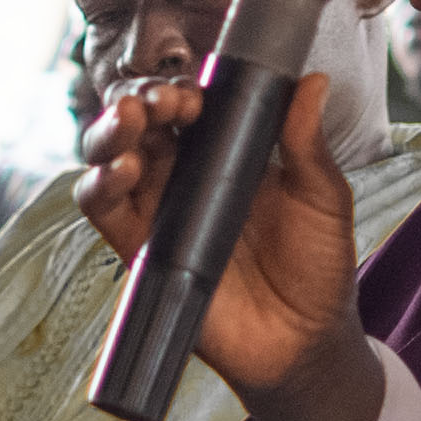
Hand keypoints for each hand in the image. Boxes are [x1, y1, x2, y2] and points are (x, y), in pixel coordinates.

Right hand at [88, 68, 385, 420]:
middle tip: (157, 101)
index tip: (192, 91)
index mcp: (225, 150)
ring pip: (110, 156)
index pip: (187, 102)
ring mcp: (159, 210)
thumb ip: (307, 141)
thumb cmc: (317, 264)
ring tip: (128, 122)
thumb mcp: (322, 196)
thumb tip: (313, 81)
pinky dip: (98, 185)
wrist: (305, 339)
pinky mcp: (141, 249)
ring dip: (109, 132)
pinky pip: (103, 211)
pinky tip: (121, 172)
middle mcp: (184, 173)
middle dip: (137, 100)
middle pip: (139, 121)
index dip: (180, 88)